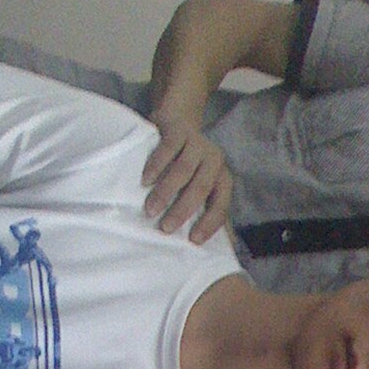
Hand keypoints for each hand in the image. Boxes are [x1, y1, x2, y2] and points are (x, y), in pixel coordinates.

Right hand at [142, 117, 232, 242]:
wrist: (176, 121)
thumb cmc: (184, 165)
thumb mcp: (197, 186)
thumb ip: (202, 210)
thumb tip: (207, 247)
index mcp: (222, 178)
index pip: (220, 204)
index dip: (209, 224)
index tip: (193, 241)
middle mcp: (214, 160)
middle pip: (200, 188)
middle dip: (182, 210)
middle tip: (165, 228)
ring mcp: (197, 142)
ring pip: (184, 170)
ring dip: (166, 192)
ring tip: (151, 209)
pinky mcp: (179, 129)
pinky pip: (168, 149)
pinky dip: (156, 166)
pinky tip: (145, 181)